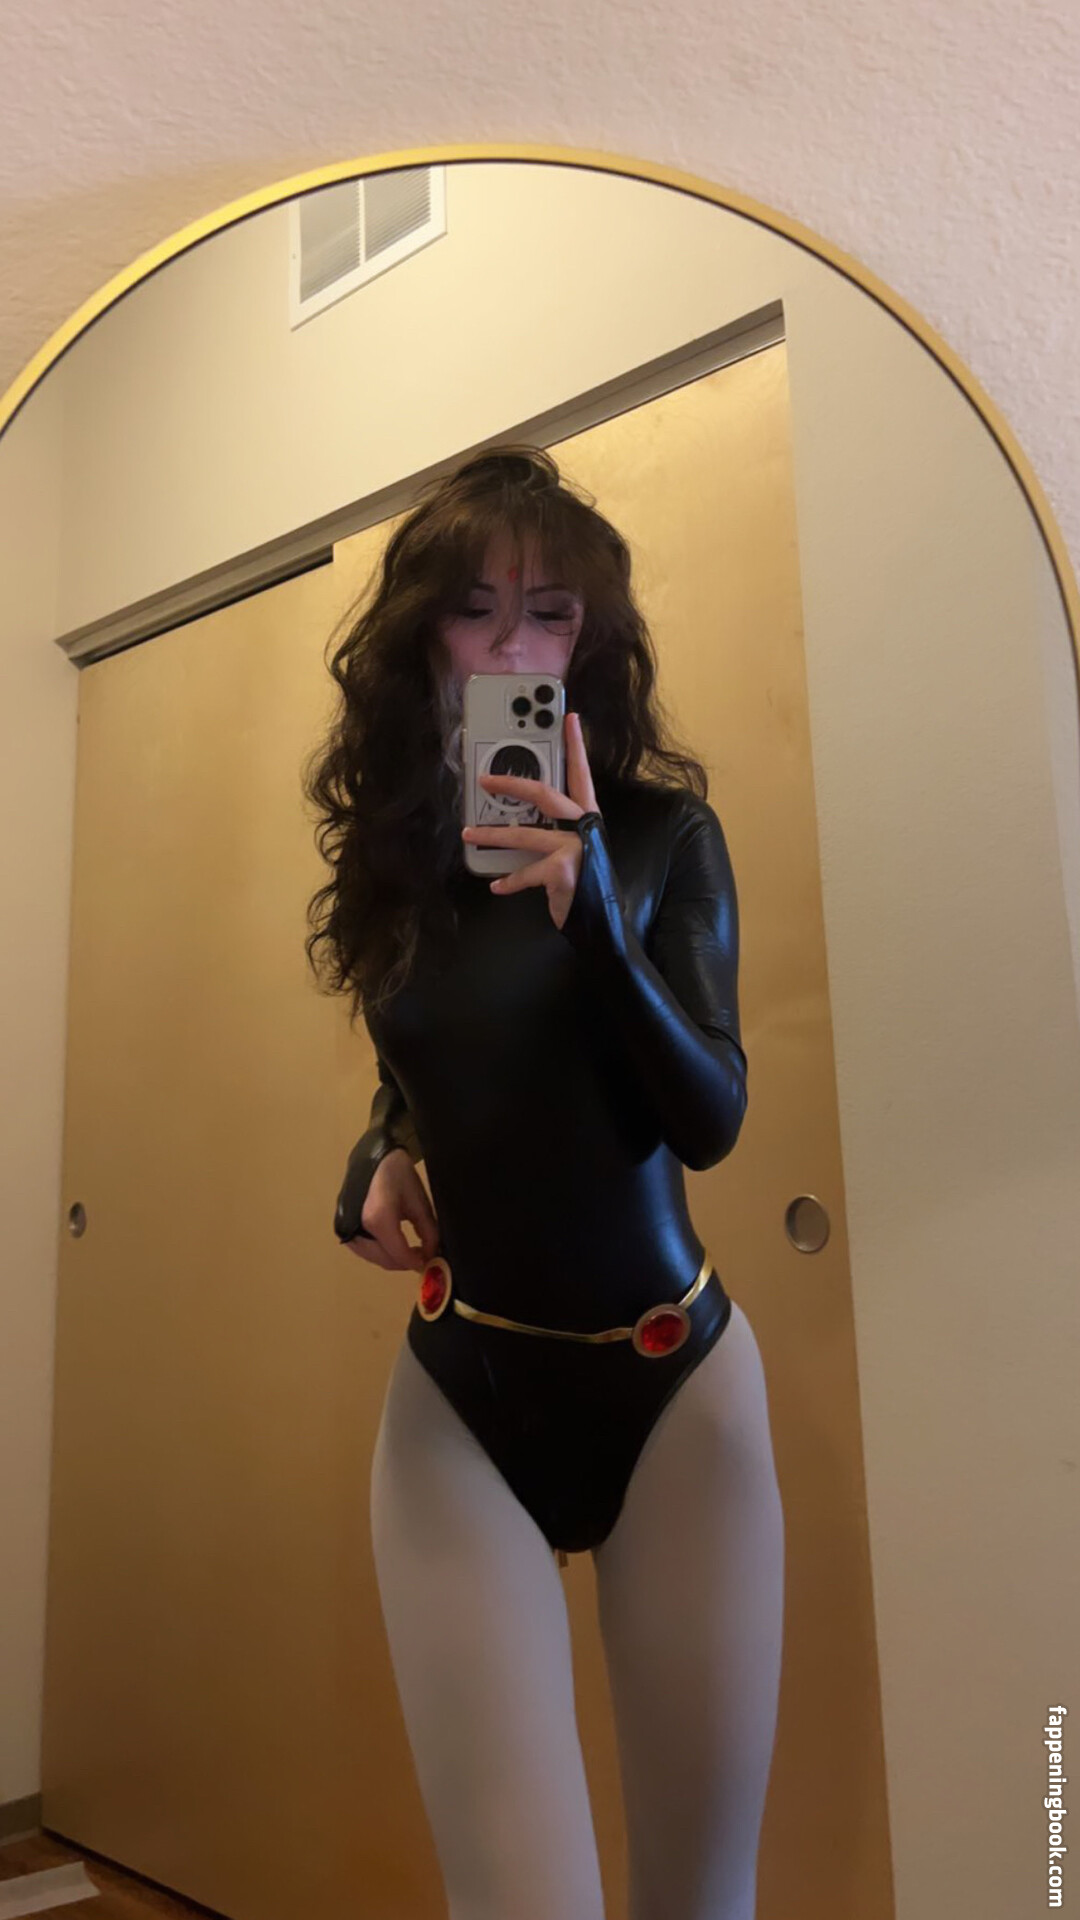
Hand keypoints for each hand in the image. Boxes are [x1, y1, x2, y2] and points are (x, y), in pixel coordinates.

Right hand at [342, 1148, 440, 1272]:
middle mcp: (357, 1227)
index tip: (430, 1262)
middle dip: (405, 1263)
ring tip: (409, 1250)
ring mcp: (345, 1228)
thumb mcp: (419, 1203)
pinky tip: (393, 1245)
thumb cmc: (397, 1174)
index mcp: (377, 1218)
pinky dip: (379, 1252)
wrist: (373, 1157)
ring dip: (392, 1259)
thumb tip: (431, 1255)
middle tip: (422, 1256)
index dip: (416, 1262)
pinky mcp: (341, 1226)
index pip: (399, 1254)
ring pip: (373, 1258)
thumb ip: (429, 1233)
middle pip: (385, 1260)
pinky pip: (363, 1249)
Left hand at [461, 712, 599, 931]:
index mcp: (588, 817)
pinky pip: (526, 872)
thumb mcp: (577, 851)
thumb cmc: (588, 885)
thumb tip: (520, 823)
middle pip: (545, 795)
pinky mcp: (563, 870)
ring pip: (525, 834)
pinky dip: (510, 882)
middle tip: (484, 781)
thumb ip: (558, 832)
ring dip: (493, 834)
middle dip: (512, 786)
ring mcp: (576, 848)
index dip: (576, 744)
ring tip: (470, 832)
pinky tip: (497, 886)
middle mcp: (585, 827)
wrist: (605, 925)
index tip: (569, 717)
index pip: (582, 773)